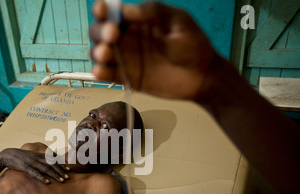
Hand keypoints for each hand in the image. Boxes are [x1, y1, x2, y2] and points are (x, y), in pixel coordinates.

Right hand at [0, 148, 68, 183]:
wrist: (8, 154)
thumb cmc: (21, 157)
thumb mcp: (32, 156)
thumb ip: (41, 159)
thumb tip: (49, 160)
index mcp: (40, 156)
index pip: (53, 160)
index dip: (61, 165)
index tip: (69, 170)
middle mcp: (38, 158)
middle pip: (52, 165)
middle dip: (61, 171)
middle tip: (68, 177)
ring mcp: (32, 162)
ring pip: (46, 169)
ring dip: (55, 175)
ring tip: (62, 181)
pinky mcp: (25, 167)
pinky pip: (35, 173)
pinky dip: (42, 177)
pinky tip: (47, 182)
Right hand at [90, 0, 218, 100]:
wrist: (203, 77)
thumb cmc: (194, 45)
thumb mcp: (178, 21)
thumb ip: (153, 12)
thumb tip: (126, 10)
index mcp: (136, 20)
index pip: (112, 11)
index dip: (102, 9)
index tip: (103, 10)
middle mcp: (126, 38)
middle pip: (99, 32)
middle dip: (100, 31)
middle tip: (112, 35)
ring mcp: (125, 59)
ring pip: (99, 53)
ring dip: (96, 52)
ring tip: (106, 53)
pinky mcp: (127, 78)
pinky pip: (108, 75)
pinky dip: (100, 72)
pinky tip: (101, 71)